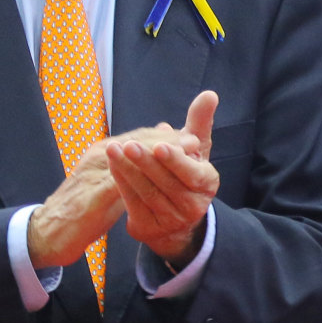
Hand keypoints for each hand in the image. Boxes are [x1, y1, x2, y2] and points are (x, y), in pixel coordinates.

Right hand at [25, 102, 215, 269]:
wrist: (49, 232)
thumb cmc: (83, 208)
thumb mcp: (111, 186)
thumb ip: (131, 171)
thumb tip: (154, 160)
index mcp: (103, 153)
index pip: (139, 137)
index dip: (166, 137)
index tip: (192, 136)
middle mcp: (97, 157)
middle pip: (136, 141)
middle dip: (167, 140)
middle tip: (194, 140)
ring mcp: (92, 174)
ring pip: (128, 157)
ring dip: (156, 154)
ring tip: (183, 154)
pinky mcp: (89, 196)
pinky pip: (116, 184)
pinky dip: (139, 178)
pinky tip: (158, 181)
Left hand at [109, 91, 220, 266]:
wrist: (176, 216)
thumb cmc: (185, 173)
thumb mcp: (196, 149)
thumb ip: (199, 122)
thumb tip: (209, 94)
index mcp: (207, 184)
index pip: (193, 173)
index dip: (176, 160)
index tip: (160, 145)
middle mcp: (194, 206)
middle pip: (167, 183)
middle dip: (146, 163)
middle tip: (128, 145)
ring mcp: (172, 221)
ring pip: (148, 193)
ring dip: (128, 171)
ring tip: (113, 150)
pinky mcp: (149, 228)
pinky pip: (133, 204)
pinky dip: (122, 184)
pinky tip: (112, 166)